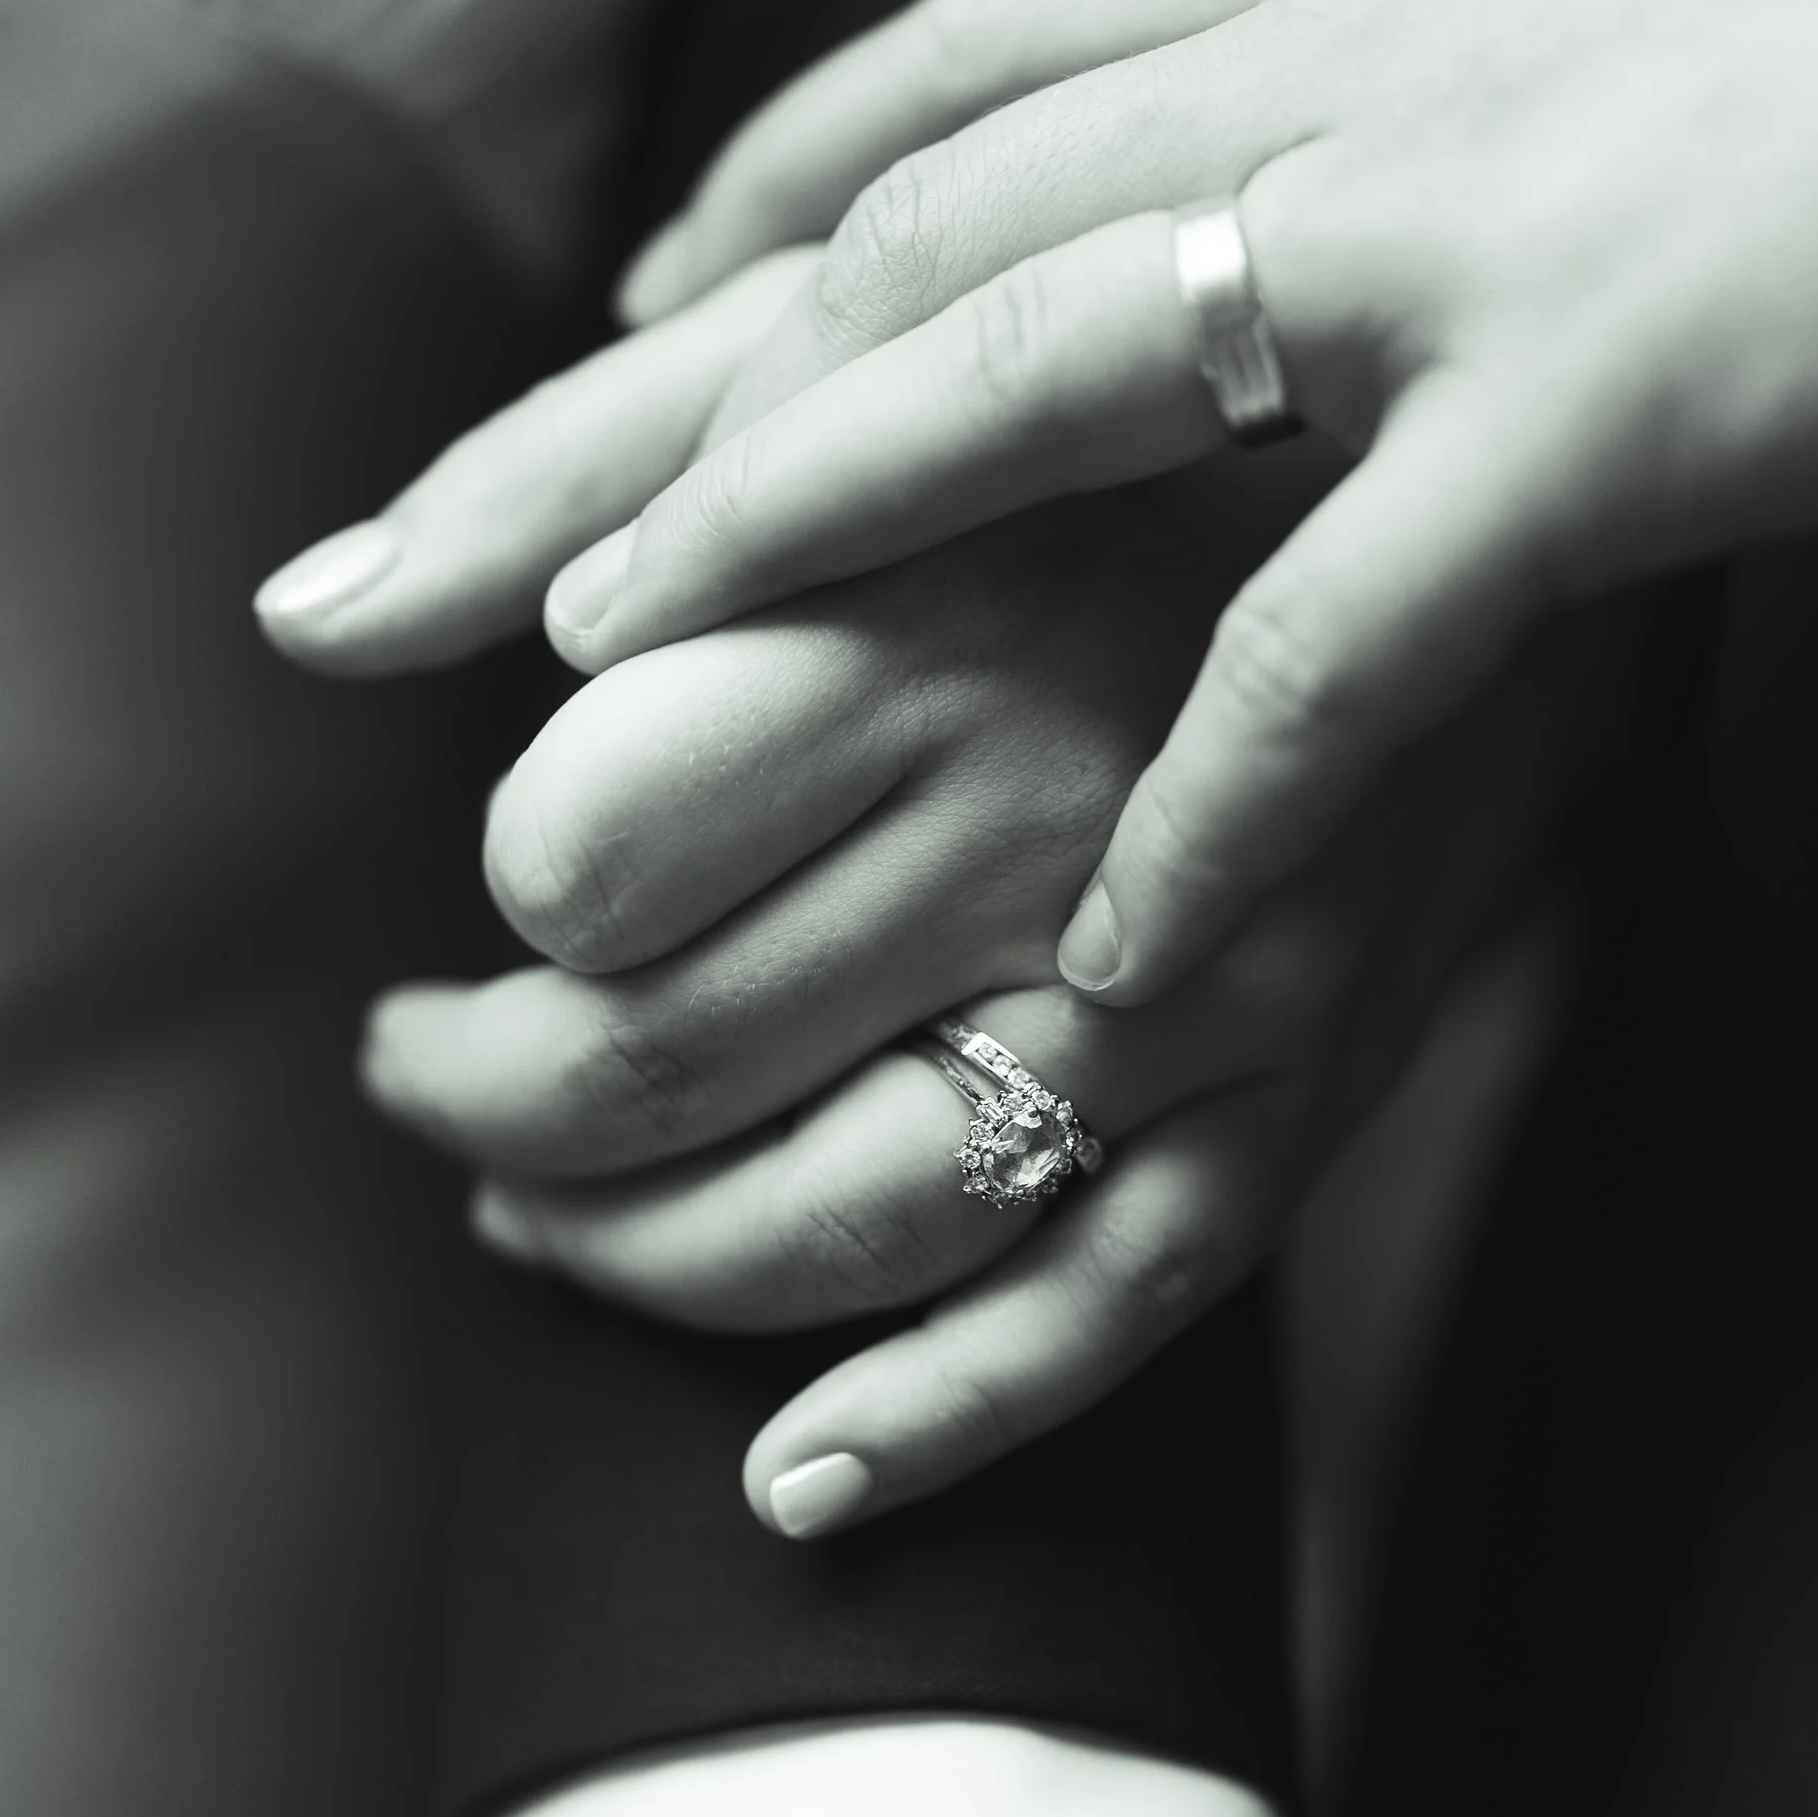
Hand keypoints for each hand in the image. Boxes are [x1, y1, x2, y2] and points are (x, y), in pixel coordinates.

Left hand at [304, 366, 1588, 1528]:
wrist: (1512, 457)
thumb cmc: (1136, 391)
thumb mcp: (866, 338)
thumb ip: (573, 469)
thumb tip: (304, 623)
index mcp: (917, 607)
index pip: (575, 857)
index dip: (500, 907)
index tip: (493, 904)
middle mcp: (1046, 809)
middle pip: (662, 1068)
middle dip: (492, 1117)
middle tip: (432, 1081)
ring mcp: (1193, 980)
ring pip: (847, 1220)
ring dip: (645, 1271)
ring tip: (544, 1229)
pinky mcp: (1308, 1090)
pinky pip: (1100, 1312)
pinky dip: (931, 1419)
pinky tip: (789, 1478)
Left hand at [525, 0, 1817, 1001]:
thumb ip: (1421, 44)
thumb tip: (1324, 120)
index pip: (957, 58)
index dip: (756, 193)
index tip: (618, 321)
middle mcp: (1334, 51)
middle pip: (897, 206)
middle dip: (648, 381)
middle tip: (425, 554)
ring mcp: (1452, 224)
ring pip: (1033, 357)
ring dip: (798, 523)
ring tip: (598, 686)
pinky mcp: (1605, 401)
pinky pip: (1342, 635)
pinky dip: (1206, 802)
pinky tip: (1105, 955)